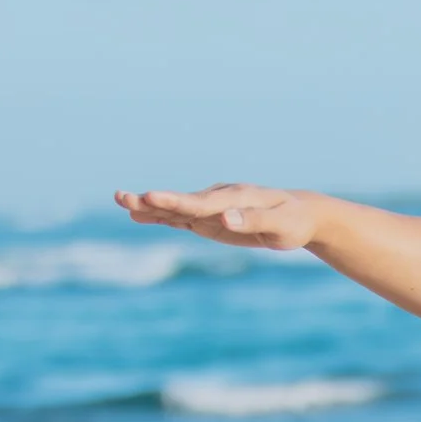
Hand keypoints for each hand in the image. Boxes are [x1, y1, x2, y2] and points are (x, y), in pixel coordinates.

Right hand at [113, 184, 324, 250]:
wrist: (300, 215)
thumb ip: (253, 221)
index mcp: (235, 198)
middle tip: (123, 196)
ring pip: (176, 208)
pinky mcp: (210, 219)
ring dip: (150, 206)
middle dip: (154, 201)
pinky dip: (160, 216)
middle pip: (182, 202)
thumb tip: (225, 219)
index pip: (201, 202)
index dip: (176, 202)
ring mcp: (212, 208)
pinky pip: (181, 217)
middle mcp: (219, 199)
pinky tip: (139, 215)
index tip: (153, 198)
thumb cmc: (293, 221)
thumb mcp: (281, 224)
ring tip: (121, 200)